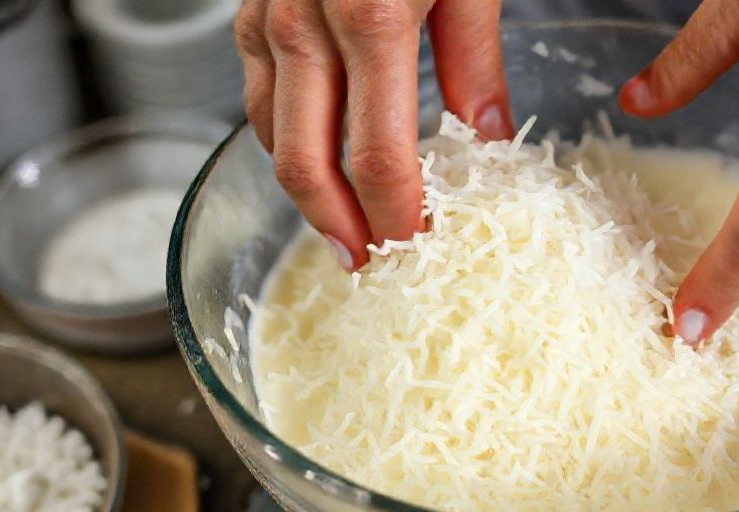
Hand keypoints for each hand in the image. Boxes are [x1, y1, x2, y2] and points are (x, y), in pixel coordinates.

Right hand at [235, 0, 512, 268]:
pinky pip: (257, 98)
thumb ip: (475, 57)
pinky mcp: (249, 14)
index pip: (378, 155)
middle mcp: (306, 25)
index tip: (412, 245)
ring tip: (342, 222)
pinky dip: (282, 142)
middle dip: (335, 225)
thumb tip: (489, 135)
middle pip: (306, 161)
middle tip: (364, 260)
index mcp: (372, 19)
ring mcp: (268, 19)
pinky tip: (314, 157)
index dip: (392, 214)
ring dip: (306, 192)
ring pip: (271, 136)